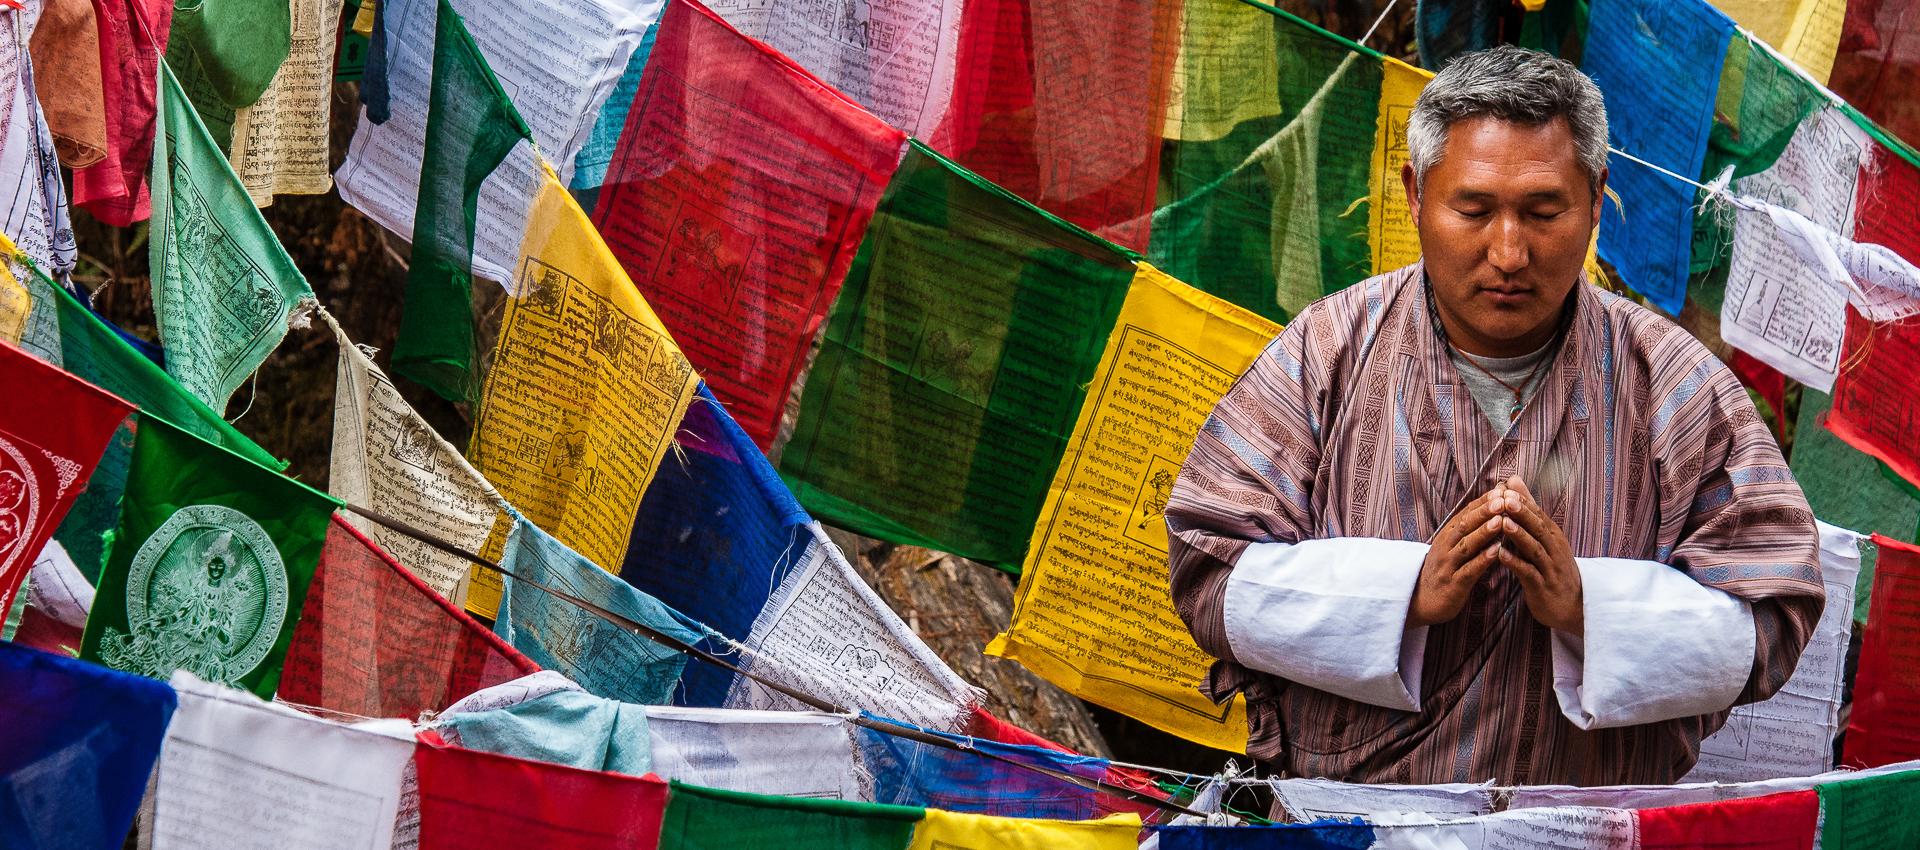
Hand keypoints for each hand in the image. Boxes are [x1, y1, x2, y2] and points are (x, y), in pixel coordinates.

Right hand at [1410, 491, 1504, 627]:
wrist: (1420, 601)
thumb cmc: (1443, 572)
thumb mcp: (1451, 548)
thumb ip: (1468, 531)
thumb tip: (1489, 509)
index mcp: (1447, 536)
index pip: (1466, 514)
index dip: (1483, 501)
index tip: (1502, 489)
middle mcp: (1445, 547)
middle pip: (1466, 525)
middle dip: (1485, 511)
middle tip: (1503, 498)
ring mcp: (1448, 565)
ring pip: (1467, 545)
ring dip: (1484, 532)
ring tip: (1501, 520)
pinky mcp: (1453, 585)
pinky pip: (1469, 570)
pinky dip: (1482, 560)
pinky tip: (1496, 552)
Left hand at [1490, 476, 1582, 633]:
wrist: (1571, 606)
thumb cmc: (1552, 567)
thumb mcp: (1544, 539)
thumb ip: (1528, 511)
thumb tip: (1514, 480)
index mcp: (1553, 537)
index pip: (1539, 515)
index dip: (1524, 502)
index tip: (1507, 487)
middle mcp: (1554, 550)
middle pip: (1539, 529)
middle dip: (1522, 513)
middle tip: (1505, 499)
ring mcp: (1550, 569)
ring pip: (1535, 550)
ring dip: (1519, 536)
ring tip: (1503, 523)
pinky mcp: (1542, 587)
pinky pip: (1529, 573)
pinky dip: (1516, 563)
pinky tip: (1501, 555)